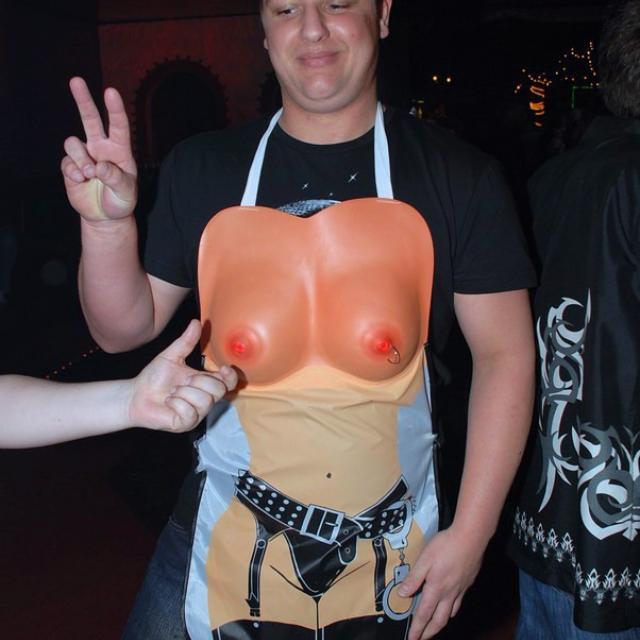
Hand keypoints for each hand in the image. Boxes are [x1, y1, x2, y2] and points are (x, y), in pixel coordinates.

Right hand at [61, 77, 137, 222]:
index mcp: (119, 150)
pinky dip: (73, 172)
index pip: (118, 126)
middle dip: (83, 100)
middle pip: (90, 119)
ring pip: (73, 143)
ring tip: (90, 176)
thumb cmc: (122, 201)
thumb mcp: (126, 193)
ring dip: (80, 160)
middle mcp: (101, 147)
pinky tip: (81, 181)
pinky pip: (66, 162)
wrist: (106, 216)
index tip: (111, 92)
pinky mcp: (71, 166)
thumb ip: (115, 179)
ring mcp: (84, 155)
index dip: (115, 109)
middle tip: (76, 80)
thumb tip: (99, 166)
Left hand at [128, 320, 237, 431]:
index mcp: (206, 384)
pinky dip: (176, 403)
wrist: (135, 394)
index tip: (223, 368)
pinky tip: (168, 402)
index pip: (229, 383)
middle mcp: (205, 400)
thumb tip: (196, 322)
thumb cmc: (154, 377)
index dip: (230, 376)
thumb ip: (186, 341)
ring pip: (204, 400)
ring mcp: (197, 414)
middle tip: (181, 382)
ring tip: (172, 393)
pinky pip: (189, 411)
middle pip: (219, 390)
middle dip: (197, 381)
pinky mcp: (186, 423)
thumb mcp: (172, 356)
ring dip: (183, 392)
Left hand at [398, 526, 483, 639]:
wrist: (471, 537)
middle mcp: (449, 593)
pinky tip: (450, 606)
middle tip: (422, 638)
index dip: (417, 629)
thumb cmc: (445, 546)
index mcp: (436, 588)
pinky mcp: (467, 582)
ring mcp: (460, 589)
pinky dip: (452, 610)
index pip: (424, 614)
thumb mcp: (424, 559)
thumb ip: (414, 578)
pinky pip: (459, 602)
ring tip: (434, 625)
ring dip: (441, 622)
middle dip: (429, 632)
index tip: (412, 639)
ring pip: (451, 613)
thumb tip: (403, 594)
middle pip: (439, 620)